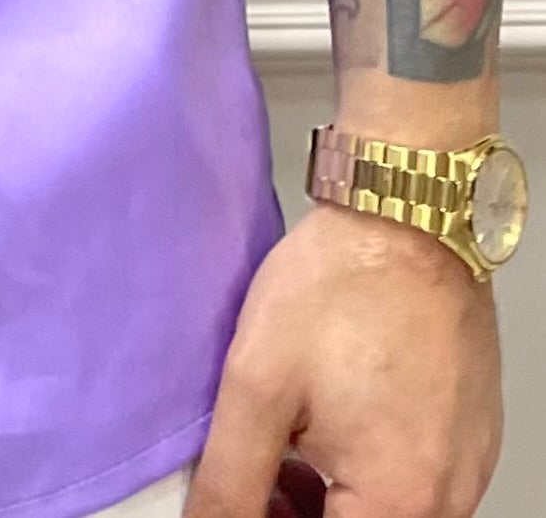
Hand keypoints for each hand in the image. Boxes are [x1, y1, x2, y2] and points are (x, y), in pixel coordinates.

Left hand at [183, 201, 502, 517]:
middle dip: (298, 514)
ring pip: (388, 513)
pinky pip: (417, 484)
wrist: (405, 214)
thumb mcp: (258, 385)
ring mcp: (468, 467)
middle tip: (256, 477)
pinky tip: (328, 430)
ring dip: (332, 501)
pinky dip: (369, 475)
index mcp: (399, 502)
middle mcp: (449, 500)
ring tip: (285, 451)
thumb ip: (231, 480)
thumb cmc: (338, 288)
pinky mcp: (472, 435)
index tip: (245, 496)